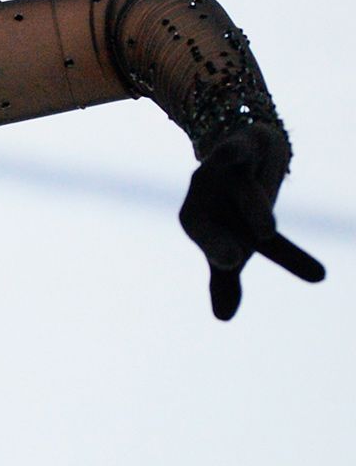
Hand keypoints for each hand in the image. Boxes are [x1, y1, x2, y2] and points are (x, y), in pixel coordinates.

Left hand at [179, 122, 324, 319]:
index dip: (216, 252)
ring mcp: (218, 171)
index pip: (207, 243)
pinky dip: (232, 150)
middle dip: (215, 243)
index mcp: (197, 221)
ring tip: (268, 232)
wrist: (237, 153)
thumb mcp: (232, 240)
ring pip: (235, 190)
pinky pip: (235, 147)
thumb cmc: (230, 207)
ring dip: (251, 208)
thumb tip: (223, 319)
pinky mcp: (239, 146)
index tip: (231, 265)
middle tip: (233, 262)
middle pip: (205, 222)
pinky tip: (231, 153)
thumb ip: (225, 277)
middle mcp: (202, 196)